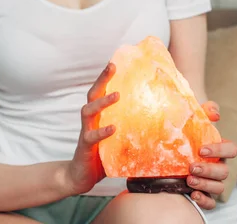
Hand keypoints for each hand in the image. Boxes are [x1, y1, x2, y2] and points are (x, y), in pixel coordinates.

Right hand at [66, 63, 119, 194]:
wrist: (80, 175)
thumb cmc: (101, 155)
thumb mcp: (117, 138)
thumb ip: (129, 128)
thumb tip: (157, 121)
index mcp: (98, 116)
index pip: (101, 91)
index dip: (107, 76)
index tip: (116, 61)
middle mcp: (90, 120)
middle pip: (92, 93)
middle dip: (102, 79)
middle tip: (112, 66)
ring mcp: (85, 131)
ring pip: (88, 111)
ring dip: (102, 101)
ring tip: (117, 95)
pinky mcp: (85, 147)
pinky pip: (91, 136)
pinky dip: (102, 131)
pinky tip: (113, 128)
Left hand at [186, 101, 236, 209]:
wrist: (165, 153)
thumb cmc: (184, 135)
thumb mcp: (191, 120)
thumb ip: (204, 112)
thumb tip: (215, 113)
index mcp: (219, 149)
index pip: (231, 150)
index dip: (219, 150)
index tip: (201, 150)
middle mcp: (218, 166)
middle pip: (224, 172)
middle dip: (209, 170)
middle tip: (192, 167)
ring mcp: (212, 182)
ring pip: (219, 188)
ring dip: (205, 185)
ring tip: (189, 180)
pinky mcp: (203, 194)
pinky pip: (210, 203)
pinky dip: (204, 201)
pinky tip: (193, 195)